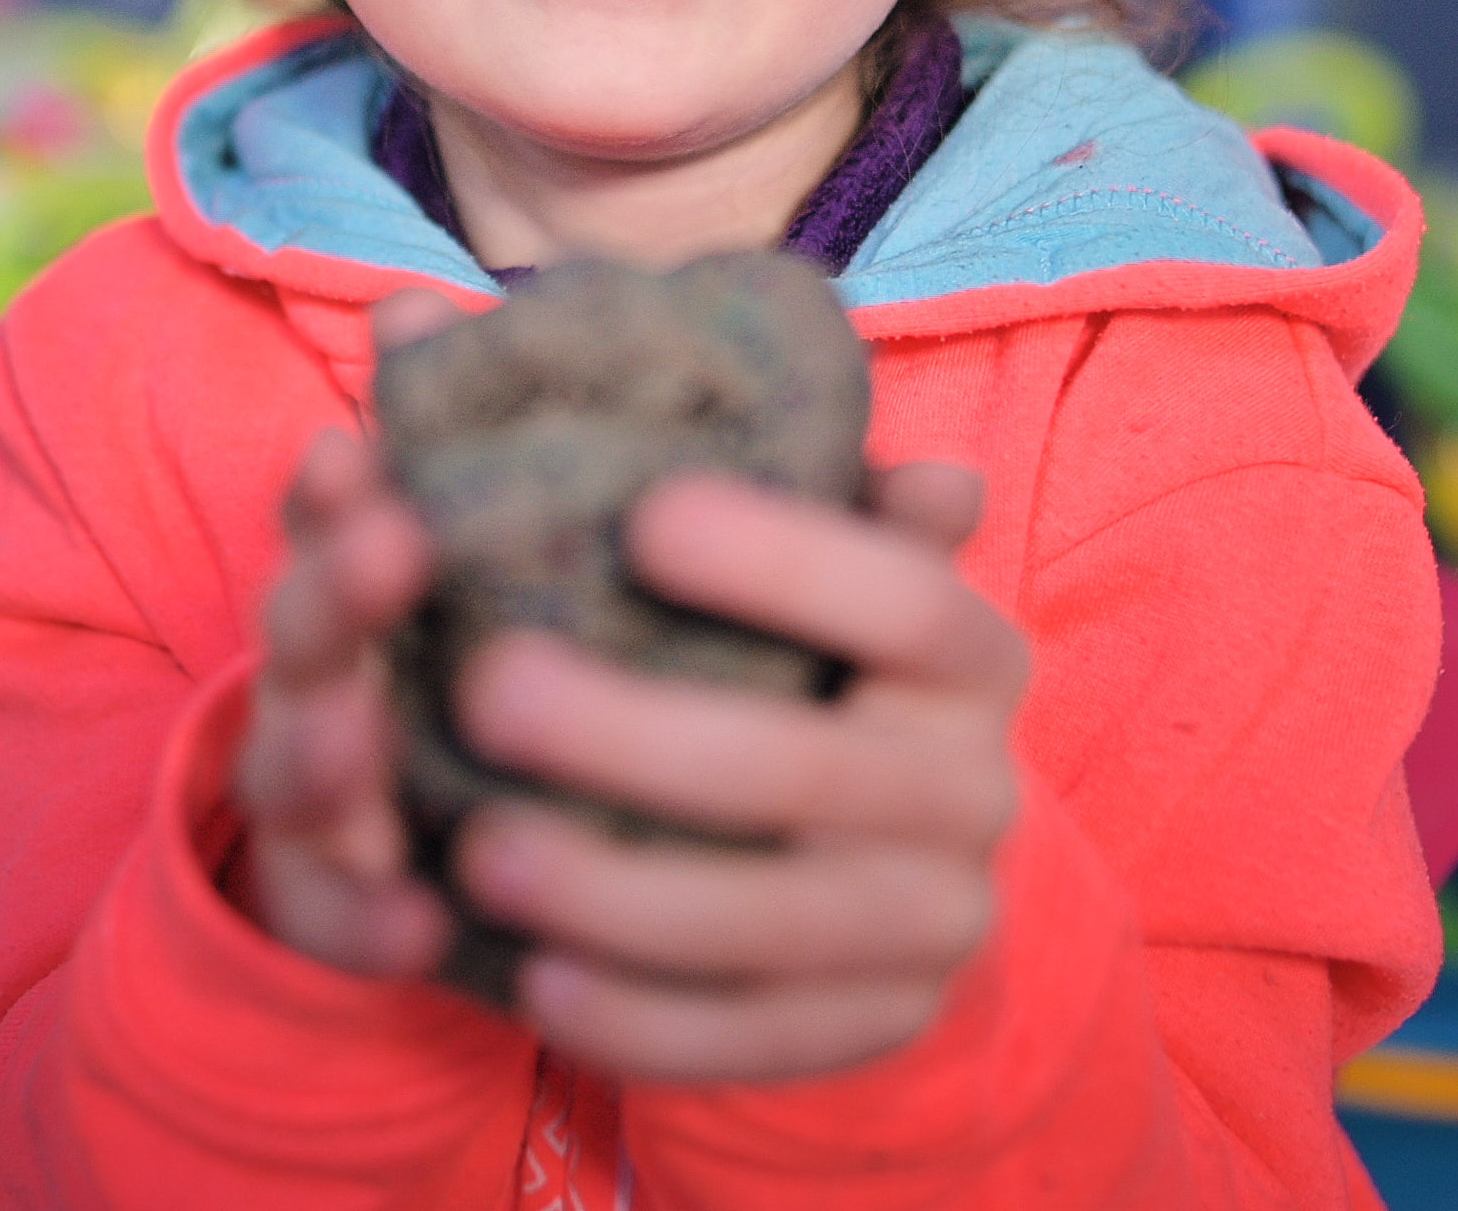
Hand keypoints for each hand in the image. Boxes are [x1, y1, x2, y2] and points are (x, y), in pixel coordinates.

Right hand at [230, 292, 463, 979]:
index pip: (325, 521)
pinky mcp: (334, 907)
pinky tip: (418, 927)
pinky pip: (343, 922)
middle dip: (335, 589)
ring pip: (298, 769)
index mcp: (347, 586)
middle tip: (390, 544)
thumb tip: (415, 302)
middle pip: (301, 631)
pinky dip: (371, 923)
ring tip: (365, 734)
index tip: (360, 448)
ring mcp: (314, 798)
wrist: (385, 848)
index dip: (334, 488)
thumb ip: (436, 437)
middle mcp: (315, 683)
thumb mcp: (442, 546)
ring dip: (326, 748)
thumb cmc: (442, 658)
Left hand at [450, 460, 1027, 1082]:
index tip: (644, 513)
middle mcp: (976, 791)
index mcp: (970, 657)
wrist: (902, 864)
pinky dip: (640, 1020)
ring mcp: (933, 924)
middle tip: (488, 692)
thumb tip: (732, 416)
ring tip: (480, 852)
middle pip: (812, 767)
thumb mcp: (806, 574)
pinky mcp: (877, 1028)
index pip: (905, 598)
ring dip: (619, 892)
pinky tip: (534, 980)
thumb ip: (759, 488)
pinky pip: (754, 1041)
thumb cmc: (807, 670)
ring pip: (775, 923)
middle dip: (638, 734)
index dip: (784, 559)